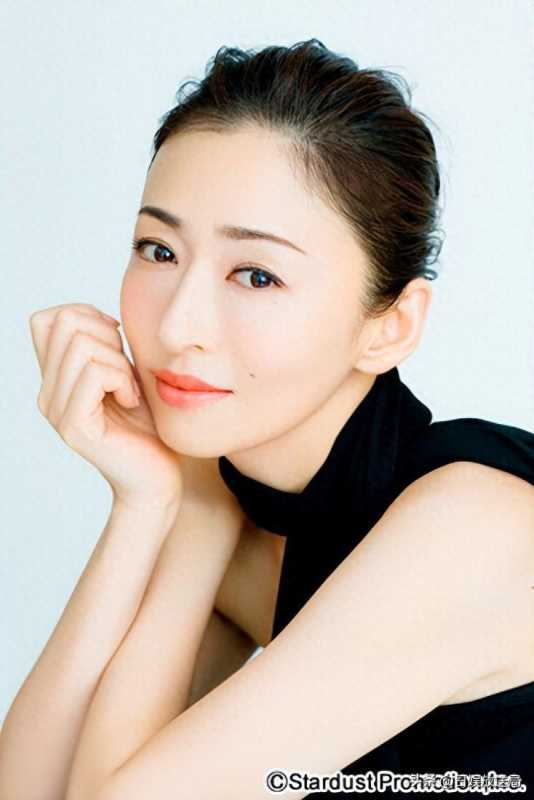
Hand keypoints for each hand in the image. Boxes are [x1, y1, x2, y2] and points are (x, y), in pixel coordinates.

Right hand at [29, 303, 182, 507]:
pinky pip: (95, 373)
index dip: (85, 314)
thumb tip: (101, 317)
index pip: (46, 320)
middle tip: (125, 369)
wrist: (158, 477)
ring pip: (81, 345)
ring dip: (118, 361)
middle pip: (65, 323)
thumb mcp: (126, 375)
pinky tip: (130, 402)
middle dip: (106, 334)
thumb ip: (105, 348)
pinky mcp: (74, 426)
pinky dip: (122, 380)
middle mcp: (47, 393)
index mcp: (55, 378)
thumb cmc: (149, 427)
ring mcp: (56, 411)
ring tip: (129, 389)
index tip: (115, 341)